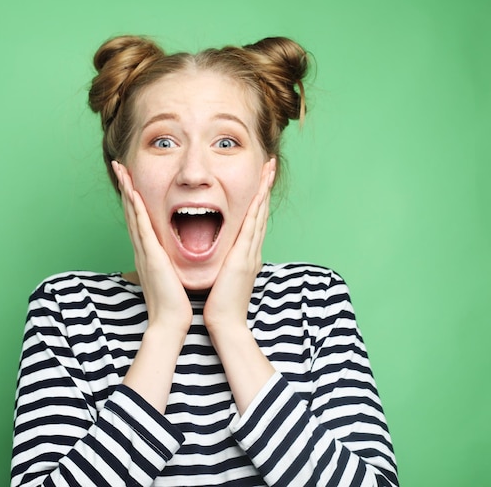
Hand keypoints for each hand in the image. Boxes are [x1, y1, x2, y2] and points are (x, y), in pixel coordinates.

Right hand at [112, 161, 192, 334]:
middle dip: (126, 188)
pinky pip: (141, 226)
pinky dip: (136, 207)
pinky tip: (132, 192)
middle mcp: (142, 249)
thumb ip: (167, 264)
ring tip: (121, 170)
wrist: (170, 322)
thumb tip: (170, 259)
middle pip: (131, 211)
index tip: (131, 180)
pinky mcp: (150, 255)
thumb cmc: (173, 303)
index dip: (134, 198)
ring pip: (133, 214)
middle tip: (120, 166)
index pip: (139, 219)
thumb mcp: (170, 277)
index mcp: (149, 253)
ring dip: (127, 190)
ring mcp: (144, 251)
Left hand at [203, 159, 275, 333]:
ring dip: (264, 191)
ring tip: (268, 170)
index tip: (259, 181)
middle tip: (270, 166)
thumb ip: (226, 264)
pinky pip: (252, 227)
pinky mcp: (245, 258)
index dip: (258, 200)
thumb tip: (223, 257)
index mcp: (246, 255)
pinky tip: (259, 193)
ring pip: (259, 215)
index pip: (254, 221)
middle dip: (265, 188)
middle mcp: (252, 251)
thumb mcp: (225, 278)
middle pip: (261, 213)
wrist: (226, 323)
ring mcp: (251, 253)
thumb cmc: (221, 303)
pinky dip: (256, 208)